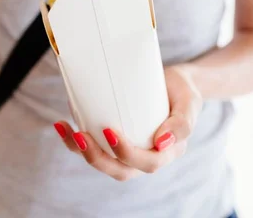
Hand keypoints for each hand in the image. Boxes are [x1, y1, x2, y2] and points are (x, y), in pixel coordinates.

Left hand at [54, 66, 202, 181]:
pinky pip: (94, 146)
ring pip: (104, 161)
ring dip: (81, 150)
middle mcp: (146, 156)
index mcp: (167, 153)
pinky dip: (75, 140)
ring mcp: (128, 149)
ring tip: (65, 130)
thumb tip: (161, 143)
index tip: (109, 131)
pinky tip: (62, 124)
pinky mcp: (113, 138)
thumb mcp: (190, 102)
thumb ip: (182, 123)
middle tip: (81, 136)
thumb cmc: (183, 91)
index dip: (126, 153)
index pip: (148, 163)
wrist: (175, 82)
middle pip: (120, 170)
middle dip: (96, 157)